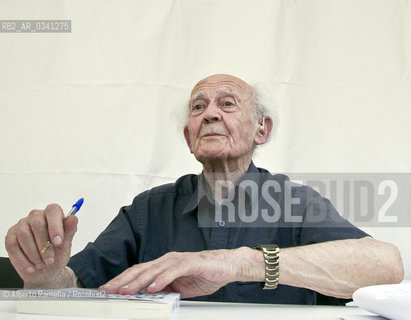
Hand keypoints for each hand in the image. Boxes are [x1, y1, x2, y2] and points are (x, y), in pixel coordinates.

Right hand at [5, 204, 77, 286]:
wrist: (45, 271)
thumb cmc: (57, 255)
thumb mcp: (66, 246)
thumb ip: (69, 231)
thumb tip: (74, 218)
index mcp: (52, 214)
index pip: (53, 211)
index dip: (55, 226)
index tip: (58, 243)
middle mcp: (36, 216)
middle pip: (37, 223)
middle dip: (44, 245)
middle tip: (50, 260)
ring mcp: (21, 226)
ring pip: (24, 235)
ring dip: (34, 254)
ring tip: (42, 264)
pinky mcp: (11, 237)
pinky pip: (12, 246)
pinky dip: (22, 260)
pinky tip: (31, 267)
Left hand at [100, 247, 264, 297]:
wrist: (226, 266)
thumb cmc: (205, 274)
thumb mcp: (180, 288)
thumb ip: (166, 291)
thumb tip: (149, 299)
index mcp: (164, 265)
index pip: (139, 272)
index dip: (123, 280)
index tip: (109, 290)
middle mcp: (168, 260)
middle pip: (141, 269)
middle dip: (123, 280)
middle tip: (109, 290)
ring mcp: (178, 260)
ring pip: (154, 270)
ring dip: (138, 281)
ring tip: (126, 291)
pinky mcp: (190, 263)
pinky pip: (173, 271)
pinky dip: (162, 279)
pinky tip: (153, 287)